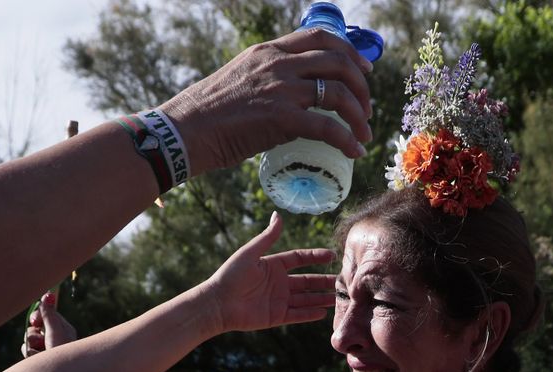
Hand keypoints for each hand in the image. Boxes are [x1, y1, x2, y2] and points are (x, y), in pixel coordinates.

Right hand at [22, 291, 78, 357]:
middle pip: (35, 326)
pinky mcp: (38, 359)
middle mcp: (55, 338)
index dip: (39, 315)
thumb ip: (49, 315)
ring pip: (29, 338)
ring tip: (42, 353)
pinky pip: (26, 350)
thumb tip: (48, 294)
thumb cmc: (62, 354)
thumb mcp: (55, 332)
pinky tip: (38, 361)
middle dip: (34, 333)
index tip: (36, 321)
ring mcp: (46, 349)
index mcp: (63, 329)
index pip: (47, 314)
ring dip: (33, 345)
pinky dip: (31, 355)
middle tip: (40, 339)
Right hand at [164, 28, 372, 173]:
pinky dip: (347, 139)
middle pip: (338, 62)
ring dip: (359, 115)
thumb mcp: (241, 79)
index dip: (349, 53)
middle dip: (361, 86)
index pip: (320, 39)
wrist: (185, 131)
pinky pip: (328, 127)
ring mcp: (281, 90)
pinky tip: (354, 151)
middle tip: (367, 108)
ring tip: (363, 134)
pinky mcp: (281, 119)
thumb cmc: (208, 113)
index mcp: (268, 52)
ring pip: (338, 93)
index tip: (363, 71)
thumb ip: (268, 80)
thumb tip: (291, 98)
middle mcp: (278, 64)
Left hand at [199, 213, 334, 333]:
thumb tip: (278, 215)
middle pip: (307, 280)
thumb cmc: (231, 275)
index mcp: (273, 265)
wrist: (218, 304)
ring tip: (339, 298)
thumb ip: (267, 236)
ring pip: (306, 299)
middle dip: (324, 281)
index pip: (299, 258)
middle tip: (342, 280)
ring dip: (322, 298)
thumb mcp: (250, 253)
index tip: (332, 255)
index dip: (315, 256)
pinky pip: (297, 315)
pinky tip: (323, 313)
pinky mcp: (276, 316)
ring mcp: (279, 300)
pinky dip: (310, 314)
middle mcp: (279, 283)